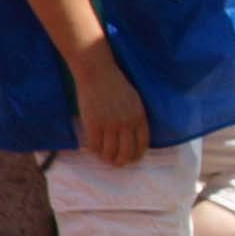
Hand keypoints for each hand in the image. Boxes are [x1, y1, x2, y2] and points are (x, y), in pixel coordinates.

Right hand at [71, 44, 148, 167]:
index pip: (142, 144)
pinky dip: (93, 151)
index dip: (136, 155)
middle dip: (121, 161)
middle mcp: (127, 122)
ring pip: (110, 152)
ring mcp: (110, 124)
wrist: (98, 72)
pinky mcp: (93, 124)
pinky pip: (94, 146)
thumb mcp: (134, 100)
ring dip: (106, 158)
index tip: (132, 159)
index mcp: (139, 116)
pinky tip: (92, 149)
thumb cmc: (115, 84)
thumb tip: (132, 136)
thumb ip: (135, 117)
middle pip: (127, 152)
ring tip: (103, 158)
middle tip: (116, 163)